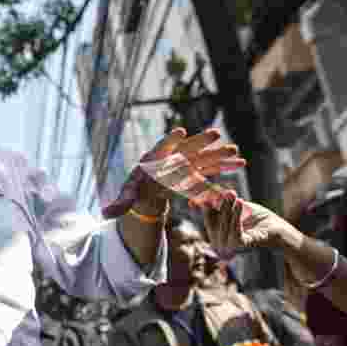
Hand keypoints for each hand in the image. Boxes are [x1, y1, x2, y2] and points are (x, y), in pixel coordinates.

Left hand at [103, 127, 245, 217]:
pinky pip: (213, 166)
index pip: (162, 147)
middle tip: (215, 134)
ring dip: (219, 154)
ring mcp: (187, 161)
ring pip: (204, 156)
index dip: (170, 140)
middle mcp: (173, 157)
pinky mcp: (197, 169)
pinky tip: (241, 162)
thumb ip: (120, 204)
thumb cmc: (138, 188)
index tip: (180, 131)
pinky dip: (225, 165)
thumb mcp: (129, 196)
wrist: (149, 186)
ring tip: (235, 150)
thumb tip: (104, 214)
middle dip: (200, 142)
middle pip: (187, 147)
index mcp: (155, 160)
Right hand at [201, 193, 303, 258]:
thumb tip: (208, 193)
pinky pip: (235, 233)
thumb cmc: (258, 219)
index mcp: (218, 236)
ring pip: (225, 227)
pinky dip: (237, 217)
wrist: (278, 229)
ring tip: (234, 194)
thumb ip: (223, 204)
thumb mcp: (238, 208)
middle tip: (227, 191)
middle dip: (221, 205)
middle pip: (215, 224)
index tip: (207, 194)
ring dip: (229, 209)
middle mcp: (222, 245)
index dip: (206, 208)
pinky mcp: (242, 247)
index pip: (209, 221)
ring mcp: (231, 248)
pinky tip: (240, 203)